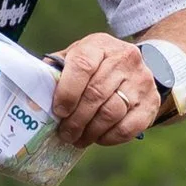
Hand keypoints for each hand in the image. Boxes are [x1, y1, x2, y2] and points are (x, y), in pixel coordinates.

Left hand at [49, 31, 159, 149]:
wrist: (139, 66)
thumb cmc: (98, 65)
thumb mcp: (78, 56)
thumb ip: (58, 70)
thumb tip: (35, 92)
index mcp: (100, 46)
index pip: (83, 66)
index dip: (67, 92)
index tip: (58, 111)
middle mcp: (124, 60)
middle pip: (95, 94)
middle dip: (76, 119)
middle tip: (65, 134)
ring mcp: (141, 81)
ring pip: (111, 113)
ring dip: (91, 131)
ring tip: (78, 139)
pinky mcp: (151, 102)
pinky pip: (128, 127)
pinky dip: (110, 138)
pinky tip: (98, 138)